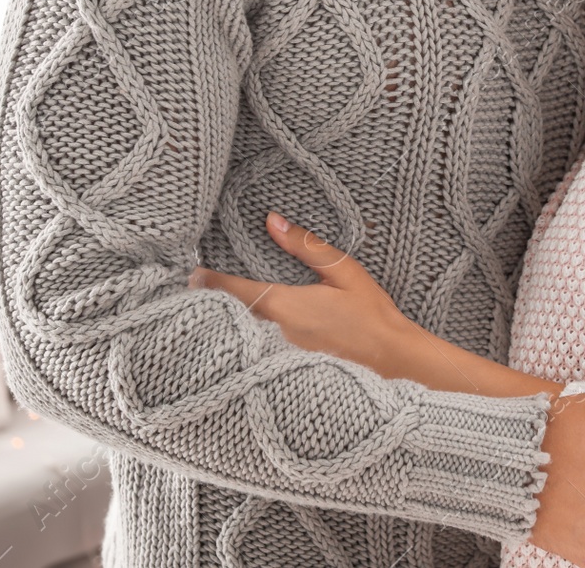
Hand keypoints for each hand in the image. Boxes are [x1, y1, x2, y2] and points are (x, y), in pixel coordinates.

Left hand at [189, 213, 413, 375]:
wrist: (393, 361)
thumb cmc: (372, 314)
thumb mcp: (342, 271)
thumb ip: (306, 246)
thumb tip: (272, 222)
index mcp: (285, 306)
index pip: (235, 291)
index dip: (209, 281)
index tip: (191, 273)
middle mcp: (276, 333)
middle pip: (233, 313)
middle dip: (215, 300)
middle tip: (199, 285)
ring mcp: (281, 353)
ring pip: (245, 329)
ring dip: (232, 315)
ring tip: (220, 300)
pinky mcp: (290, 362)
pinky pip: (260, 343)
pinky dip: (250, 330)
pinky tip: (252, 324)